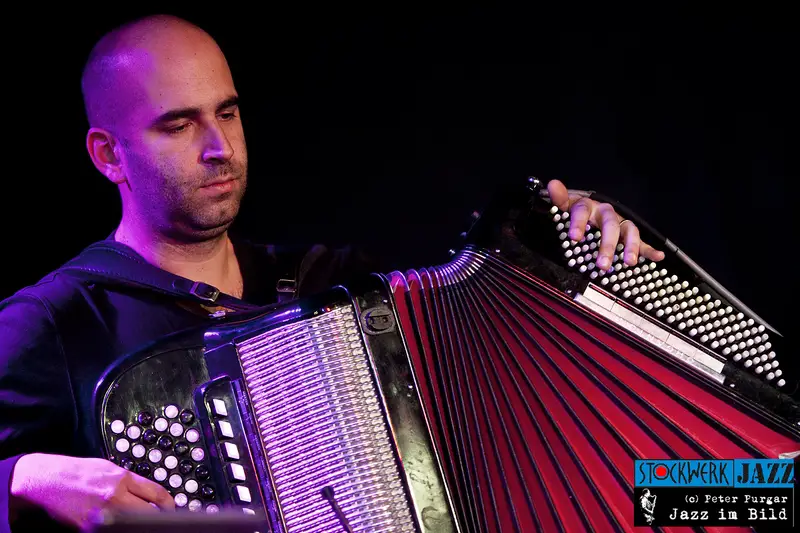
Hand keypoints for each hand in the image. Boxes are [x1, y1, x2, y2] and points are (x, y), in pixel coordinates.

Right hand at [10, 453, 174, 530]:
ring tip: (142, 522)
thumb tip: (149, 493)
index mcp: (122, 478)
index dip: (169, 503)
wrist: (48, 480)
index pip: (157, 493)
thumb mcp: (109, 468)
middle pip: (150, 512)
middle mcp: (115, 496)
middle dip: (158, 516)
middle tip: (161, 517)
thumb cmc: (78, 472)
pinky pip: (114, 529)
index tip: (171, 507)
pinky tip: (123, 526)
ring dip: (140, 523)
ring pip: (134, 524)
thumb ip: (130, 481)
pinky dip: (121, 528)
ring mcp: (103, 514)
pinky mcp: (90, 527)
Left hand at [547, 179, 664, 270]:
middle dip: (607, 244)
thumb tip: (553, 184)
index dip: (579, 222)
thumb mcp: (565, 205)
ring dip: (631, 246)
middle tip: (602, 263)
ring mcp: (620, 223)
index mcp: (588, 206)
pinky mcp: (628, 234)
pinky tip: (658, 256)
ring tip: (629, 262)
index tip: (574, 236)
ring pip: (628, 231)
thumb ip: (558, 198)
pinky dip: (649, 249)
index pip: (583, 211)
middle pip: (610, 225)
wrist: (590, 208)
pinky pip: (642, 241)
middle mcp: (606, 213)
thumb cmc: (578, 209)